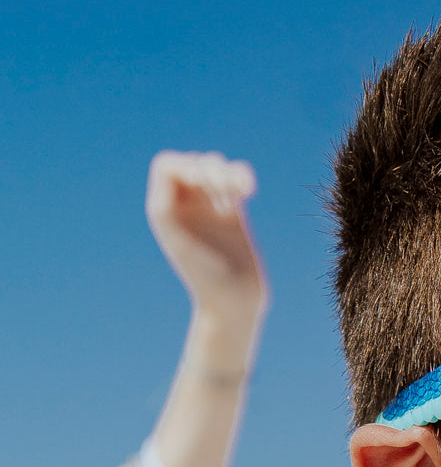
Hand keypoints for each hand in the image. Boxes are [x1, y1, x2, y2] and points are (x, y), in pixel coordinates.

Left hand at [145, 151, 267, 321]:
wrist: (234, 302)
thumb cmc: (205, 277)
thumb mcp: (179, 243)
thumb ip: (167, 209)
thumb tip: (174, 173)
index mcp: (165, 211)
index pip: (167, 166)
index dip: (186, 166)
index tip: (202, 184)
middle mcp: (185, 208)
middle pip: (192, 163)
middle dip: (211, 170)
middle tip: (225, 194)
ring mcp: (210, 210)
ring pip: (215, 169)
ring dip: (228, 173)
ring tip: (242, 193)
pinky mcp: (233, 216)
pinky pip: (235, 183)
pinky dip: (242, 178)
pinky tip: (249, 193)